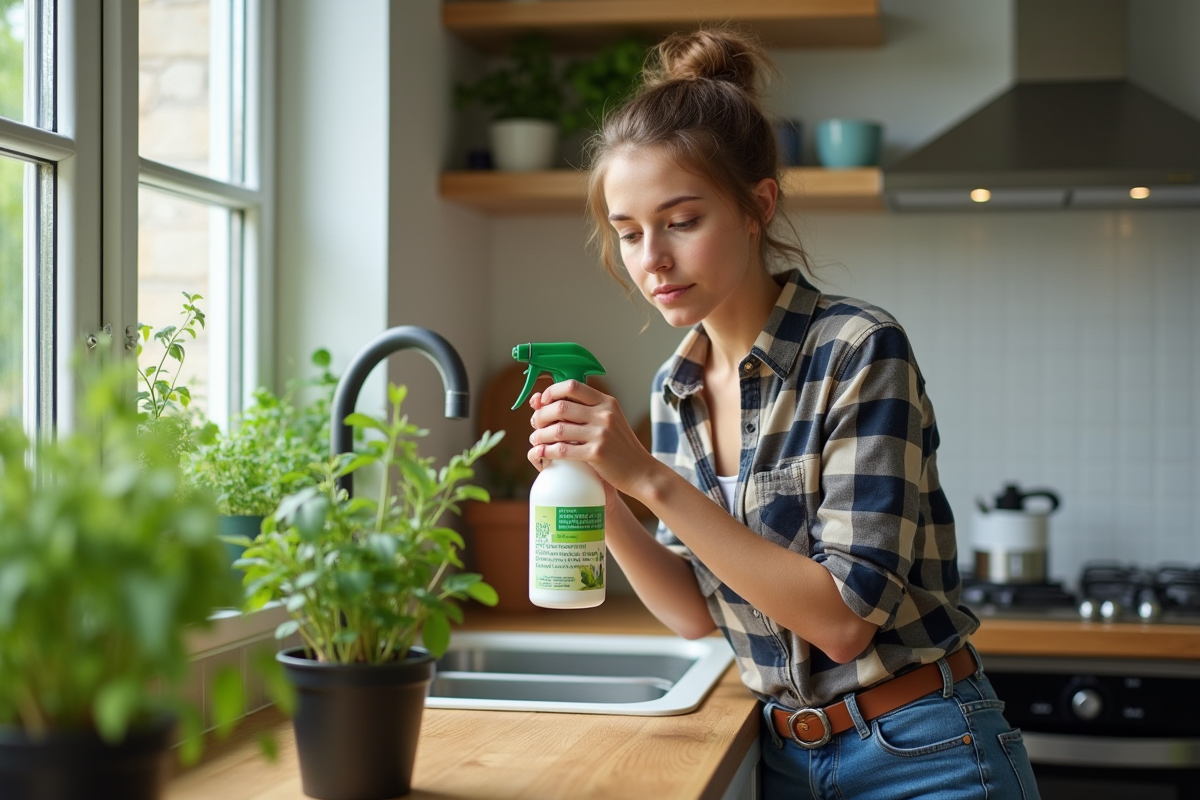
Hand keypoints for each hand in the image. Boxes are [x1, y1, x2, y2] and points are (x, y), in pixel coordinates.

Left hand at [526, 380, 655, 499]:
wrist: (641, 472)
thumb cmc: (620, 447)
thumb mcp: (610, 421)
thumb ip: (585, 410)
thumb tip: (545, 401)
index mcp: (607, 402)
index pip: (573, 386)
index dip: (552, 391)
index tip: (542, 401)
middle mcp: (605, 414)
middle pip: (560, 407)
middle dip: (541, 415)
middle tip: (535, 424)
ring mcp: (601, 434)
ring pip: (558, 429)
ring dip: (540, 434)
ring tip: (535, 439)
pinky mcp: (597, 453)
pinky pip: (563, 450)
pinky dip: (546, 451)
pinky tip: (540, 453)